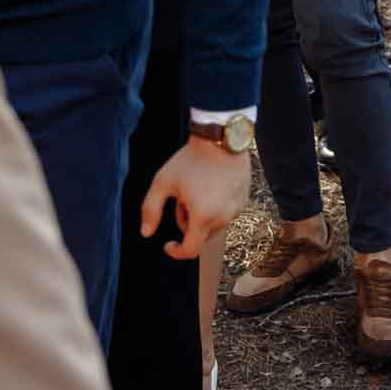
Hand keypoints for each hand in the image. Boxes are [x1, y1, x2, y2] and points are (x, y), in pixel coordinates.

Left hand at [139, 138, 251, 261]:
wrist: (221, 138)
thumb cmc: (191, 159)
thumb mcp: (163, 182)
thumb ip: (150, 210)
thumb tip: (146, 232)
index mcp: (203, 217)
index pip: (190, 250)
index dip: (176, 251)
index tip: (168, 244)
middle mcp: (223, 217)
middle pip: (201, 236)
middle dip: (188, 224)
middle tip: (182, 199)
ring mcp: (237, 209)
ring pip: (214, 225)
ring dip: (202, 216)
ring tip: (197, 189)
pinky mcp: (244, 200)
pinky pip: (226, 213)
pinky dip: (216, 207)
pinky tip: (211, 186)